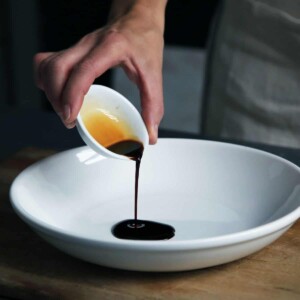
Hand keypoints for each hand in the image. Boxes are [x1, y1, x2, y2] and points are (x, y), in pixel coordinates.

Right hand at [34, 0, 166, 143]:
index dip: (72, 94)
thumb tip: (150, 133)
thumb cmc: (144, 41)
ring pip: (48, 65)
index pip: (83, 70)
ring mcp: (78, 47)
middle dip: (57, 98)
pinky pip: (47, 62)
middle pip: (57, 68)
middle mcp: (89, 44)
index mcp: (110, 48)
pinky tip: (57, 92)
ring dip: (51, 91)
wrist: (138, 19)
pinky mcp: (73, 51)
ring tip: (64, 110)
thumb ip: (153, 105)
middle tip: (70, 119)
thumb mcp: (154, 74)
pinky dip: (46, 80)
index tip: (71, 116)